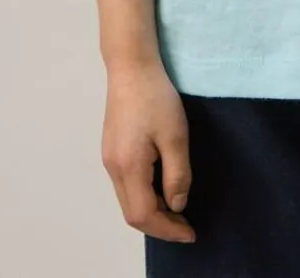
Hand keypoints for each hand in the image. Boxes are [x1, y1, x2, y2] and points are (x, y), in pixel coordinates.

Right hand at [101, 58, 196, 243]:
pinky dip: (144, 195)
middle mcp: (113, 168)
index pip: (144, 215)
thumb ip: (177, 173)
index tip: (190, 233)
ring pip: (127, 200)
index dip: (167, 229)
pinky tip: (160, 188)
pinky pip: (126, 185)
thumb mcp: (175, 135)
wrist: (131, 66)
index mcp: (128, 166)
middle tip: (186, 226)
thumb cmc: (156, 97)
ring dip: (151, 211)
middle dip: (159, 225)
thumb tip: (177, 205)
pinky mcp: (111, 149)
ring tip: (177, 210)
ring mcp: (109, 158)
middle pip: (132, 213)